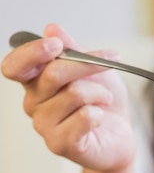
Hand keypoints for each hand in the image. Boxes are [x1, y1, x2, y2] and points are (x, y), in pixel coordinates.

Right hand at [1, 23, 135, 170]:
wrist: (120, 135)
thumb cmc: (103, 102)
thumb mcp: (93, 68)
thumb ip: (72, 49)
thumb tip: (52, 29)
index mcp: (35, 82)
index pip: (14, 66)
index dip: (31, 53)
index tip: (56, 45)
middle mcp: (34, 104)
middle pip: (52, 74)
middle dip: (87, 65)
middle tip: (110, 62)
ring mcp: (44, 126)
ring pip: (74, 94)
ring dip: (99, 93)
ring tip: (105, 100)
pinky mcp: (60, 144)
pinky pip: (83, 117)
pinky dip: (99, 113)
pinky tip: (99, 118)